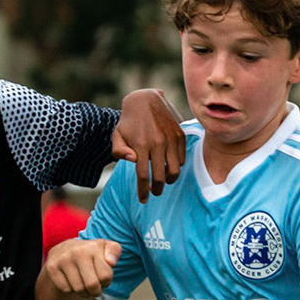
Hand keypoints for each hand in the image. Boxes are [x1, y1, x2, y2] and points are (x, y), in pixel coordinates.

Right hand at [43, 238, 121, 297]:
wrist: (64, 250)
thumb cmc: (91, 253)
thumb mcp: (106, 248)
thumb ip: (114, 251)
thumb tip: (111, 262)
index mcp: (94, 246)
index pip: (106, 276)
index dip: (107, 282)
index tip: (103, 278)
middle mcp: (77, 251)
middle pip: (92, 285)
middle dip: (96, 291)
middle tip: (94, 287)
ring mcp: (63, 259)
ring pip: (79, 289)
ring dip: (84, 292)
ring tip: (83, 284)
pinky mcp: (52, 267)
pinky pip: (66, 289)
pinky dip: (70, 289)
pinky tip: (71, 280)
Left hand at [112, 88, 186, 202]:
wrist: (146, 100)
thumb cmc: (128, 122)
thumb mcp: (117, 135)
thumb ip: (118, 151)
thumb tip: (133, 161)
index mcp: (140, 146)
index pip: (143, 177)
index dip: (143, 192)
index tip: (143, 200)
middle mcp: (157, 143)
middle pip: (160, 178)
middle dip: (157, 190)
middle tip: (154, 193)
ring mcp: (170, 139)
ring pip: (174, 171)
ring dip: (169, 180)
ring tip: (163, 180)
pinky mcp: (180, 135)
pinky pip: (181, 159)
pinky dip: (176, 166)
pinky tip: (169, 165)